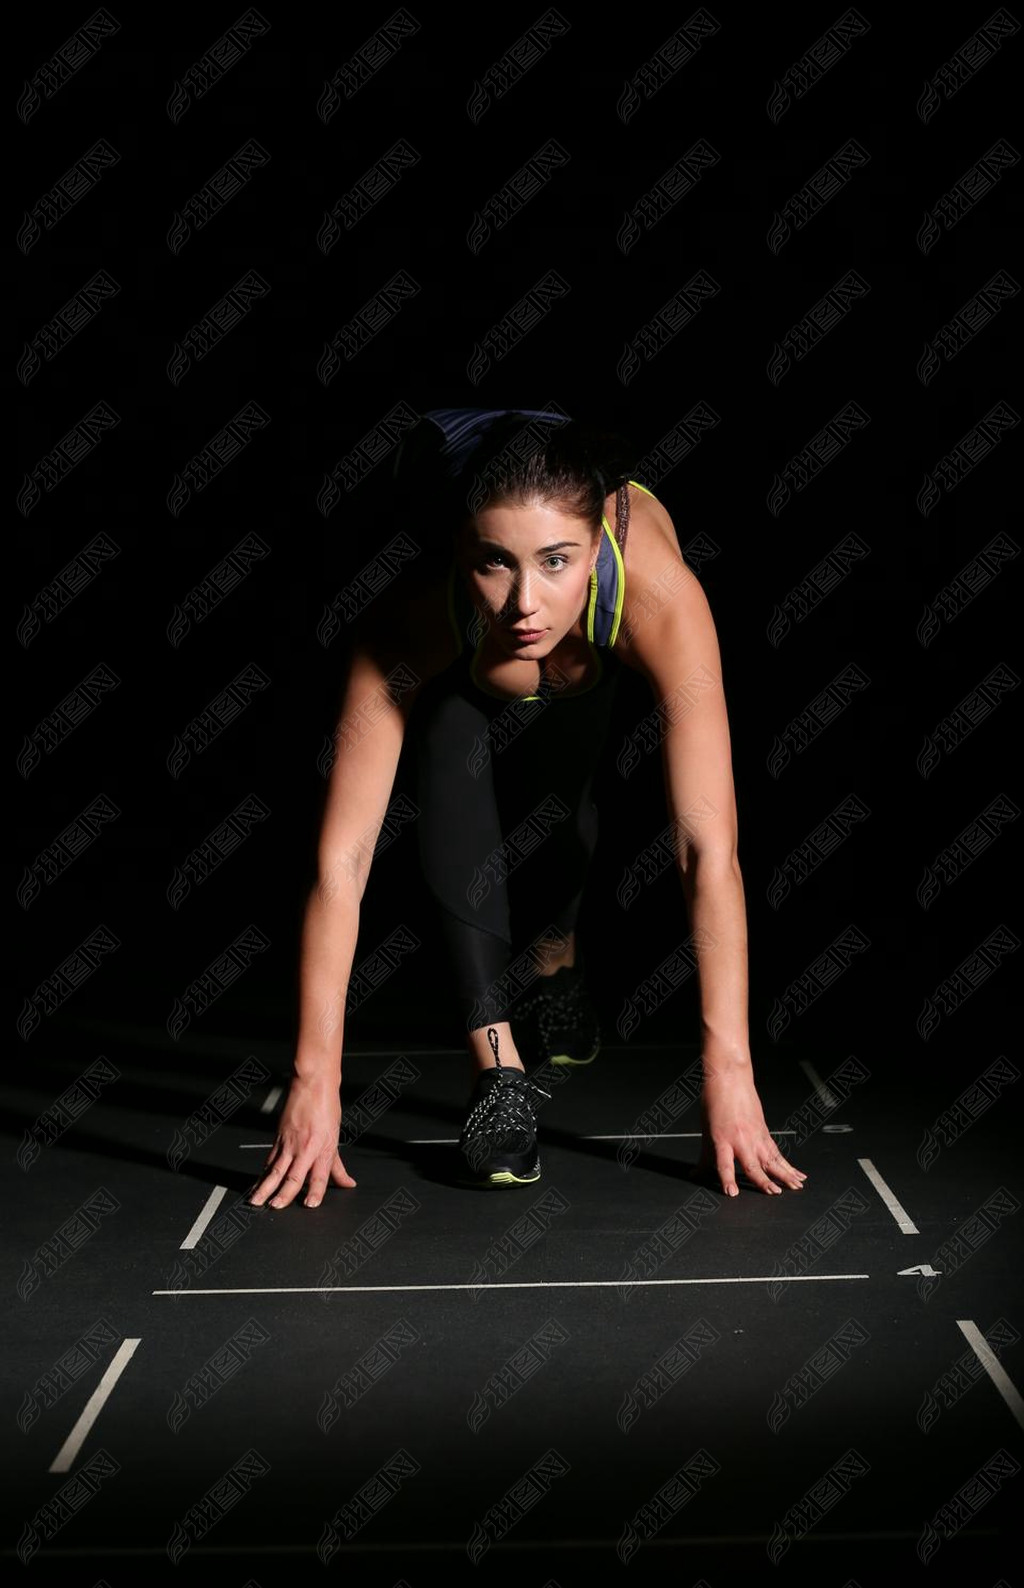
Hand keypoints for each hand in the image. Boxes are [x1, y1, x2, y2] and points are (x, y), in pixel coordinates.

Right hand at [247, 1073, 356, 1208]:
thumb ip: (338, 1166)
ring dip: (264, 1187)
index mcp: (323, 1147)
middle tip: (275, 1207)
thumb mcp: (335, 1138)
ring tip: (256, 1201)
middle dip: (283, 1194)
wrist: (313, 1084)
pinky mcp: (278, 1138)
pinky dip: (263, 1173)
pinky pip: (270, 1159)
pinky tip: (258, 1183)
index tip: (310, 1205)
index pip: (320, 1175)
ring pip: (275, 1169)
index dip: (316, 1191)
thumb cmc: (327, 1108)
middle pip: (293, 1175)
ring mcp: (289, 1143)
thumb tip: (347, 1183)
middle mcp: (305, 1147)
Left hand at [696, 1062, 806, 1196]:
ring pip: (771, 1160)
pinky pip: (777, 1153)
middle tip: (774, 1193)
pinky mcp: (764, 1134)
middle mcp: (740, 1140)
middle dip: (764, 1181)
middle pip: (753, 1164)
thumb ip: (705, 1158)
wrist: (729, 1079)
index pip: (723, 1164)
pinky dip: (788, 1165)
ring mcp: (755, 1137)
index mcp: (721, 1140)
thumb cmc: (715, 1102)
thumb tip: (695, 1175)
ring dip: (784, 1175)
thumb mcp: (706, 1132)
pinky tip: (798, 1175)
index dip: (727, 1179)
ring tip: (795, 1187)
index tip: (732, 1193)